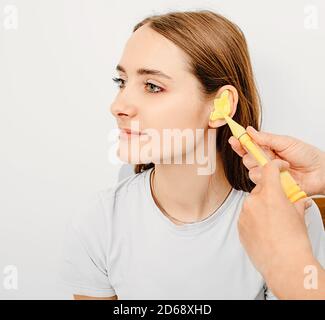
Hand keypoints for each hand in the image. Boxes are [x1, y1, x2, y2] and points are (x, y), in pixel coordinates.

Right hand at [228, 126, 324, 195]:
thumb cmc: (307, 156)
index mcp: (267, 148)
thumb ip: (266, 138)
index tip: (234, 138)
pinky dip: (269, 177)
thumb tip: (250, 130)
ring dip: (264, 166)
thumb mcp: (286, 142)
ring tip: (281, 163)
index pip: (248, 146)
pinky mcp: (270, 185)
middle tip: (265, 152)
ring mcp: (267, 174)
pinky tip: (281, 173)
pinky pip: (260, 182)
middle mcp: (265, 161)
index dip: (239, 142)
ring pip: (251, 170)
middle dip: (253, 155)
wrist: (320, 172)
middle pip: (246, 158)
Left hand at [238, 160, 314, 289]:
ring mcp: (244, 214)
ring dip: (260, 207)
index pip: (269, 170)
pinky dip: (253, 218)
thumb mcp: (298, 215)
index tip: (278, 167)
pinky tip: (263, 230)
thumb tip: (296, 199)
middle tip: (278, 206)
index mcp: (270, 195)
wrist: (284, 264)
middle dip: (269, 193)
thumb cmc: (293, 242)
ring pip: (252, 203)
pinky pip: (246, 216)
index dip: (275, 166)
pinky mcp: (239, 226)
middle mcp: (254, 201)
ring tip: (272, 222)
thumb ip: (294, 201)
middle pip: (260, 189)